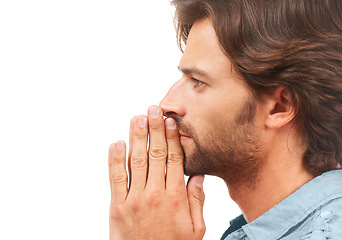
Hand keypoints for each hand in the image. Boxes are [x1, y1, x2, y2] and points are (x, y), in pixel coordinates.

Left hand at [108, 106, 205, 239]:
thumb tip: (197, 175)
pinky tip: (117, 143)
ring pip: (136, 161)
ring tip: (137, 118)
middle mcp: (155, 193)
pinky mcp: (117, 207)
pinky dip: (115, 159)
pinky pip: (116, 178)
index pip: (175, 159)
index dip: (172, 138)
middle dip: (154, 129)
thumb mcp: (195, 229)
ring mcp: (134, 199)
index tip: (170, 121)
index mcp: (176, 197)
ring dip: (136, 137)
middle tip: (153, 109)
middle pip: (156, 154)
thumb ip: (197, 200)